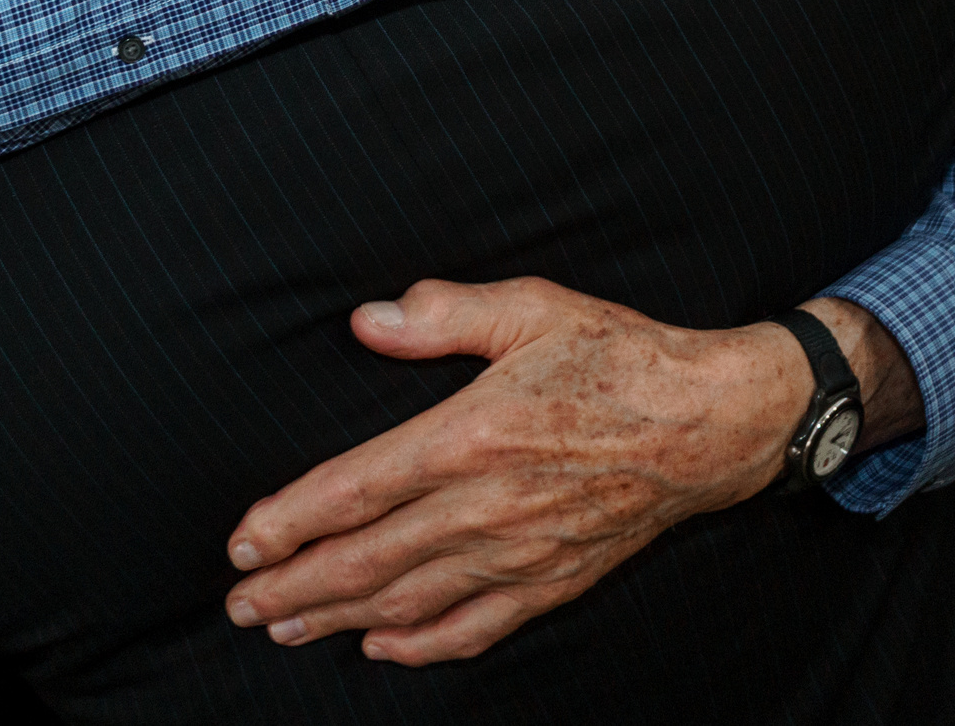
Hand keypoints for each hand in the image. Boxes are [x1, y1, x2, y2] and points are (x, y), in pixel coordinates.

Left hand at [223, 280, 918, 665]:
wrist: (714, 421)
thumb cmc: (620, 354)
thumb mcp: (531, 307)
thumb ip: (443, 314)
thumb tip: (366, 321)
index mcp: (471, 435)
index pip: (357, 489)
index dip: (291, 521)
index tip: (243, 541)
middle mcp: (488, 505)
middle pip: (369, 559)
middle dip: (295, 586)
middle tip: (240, 603)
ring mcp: (522, 552)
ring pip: (411, 599)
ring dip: (339, 618)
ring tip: (285, 627)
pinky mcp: (555, 579)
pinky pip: (477, 626)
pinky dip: (423, 644)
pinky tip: (383, 647)